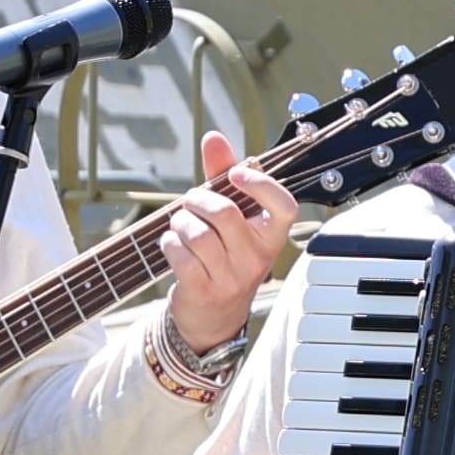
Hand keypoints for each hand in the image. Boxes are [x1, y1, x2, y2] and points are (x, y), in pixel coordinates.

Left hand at [153, 129, 299, 357]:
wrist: (213, 316)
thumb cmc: (223, 256)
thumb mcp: (230, 218)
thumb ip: (221, 176)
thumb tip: (214, 137)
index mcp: (270, 237)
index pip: (285, 207)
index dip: (262, 185)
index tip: (237, 174)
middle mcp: (257, 258)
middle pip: (225, 213)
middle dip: (198, 199)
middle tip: (191, 201)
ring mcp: (232, 277)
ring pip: (198, 233)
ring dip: (180, 222)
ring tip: (181, 225)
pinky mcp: (204, 290)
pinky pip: (180, 255)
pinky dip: (169, 243)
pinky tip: (173, 245)